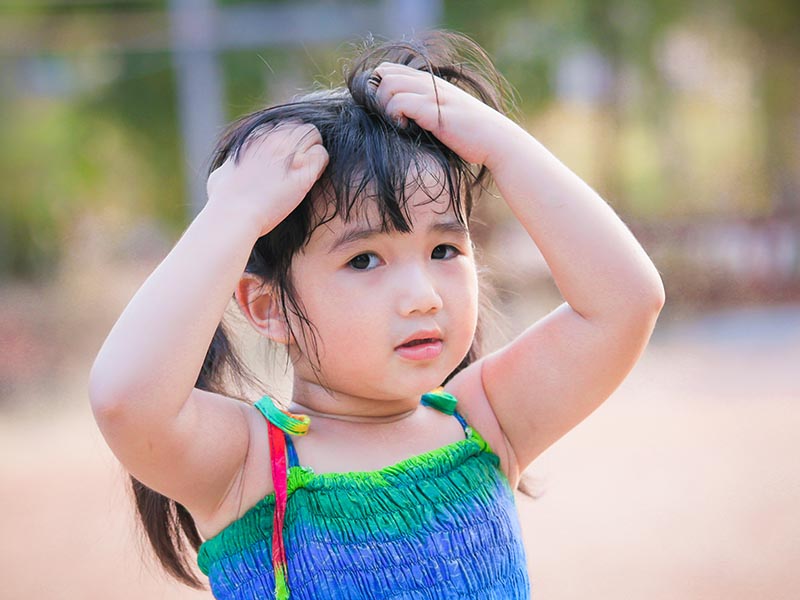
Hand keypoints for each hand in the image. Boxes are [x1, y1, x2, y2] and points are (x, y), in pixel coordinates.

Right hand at [206, 122, 328, 236]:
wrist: (234, 214)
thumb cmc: (223, 200)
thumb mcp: (222, 172)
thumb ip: (232, 163)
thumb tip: (233, 165)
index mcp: (254, 137)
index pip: (280, 125)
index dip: (286, 139)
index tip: (286, 153)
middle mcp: (273, 140)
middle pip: (299, 126)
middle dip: (303, 140)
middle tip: (303, 158)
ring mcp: (289, 154)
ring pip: (313, 135)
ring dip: (313, 148)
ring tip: (310, 166)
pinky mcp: (303, 172)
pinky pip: (322, 155)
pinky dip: (321, 163)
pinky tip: (313, 176)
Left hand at [371, 62, 511, 168]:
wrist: (497, 141)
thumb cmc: (472, 134)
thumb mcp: (446, 114)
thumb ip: (427, 108)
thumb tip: (404, 117)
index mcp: (431, 82)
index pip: (391, 69)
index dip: (380, 87)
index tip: (387, 110)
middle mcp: (430, 83)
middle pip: (384, 73)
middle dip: (378, 96)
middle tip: (390, 117)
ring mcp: (432, 95)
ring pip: (388, 85)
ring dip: (385, 106)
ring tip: (398, 123)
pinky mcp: (434, 110)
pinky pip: (400, 103)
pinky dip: (395, 116)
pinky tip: (406, 128)